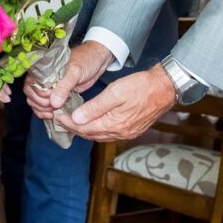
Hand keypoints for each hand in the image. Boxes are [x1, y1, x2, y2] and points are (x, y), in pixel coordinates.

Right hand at [24, 41, 113, 119]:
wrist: (97, 61)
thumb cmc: (85, 60)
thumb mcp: (75, 71)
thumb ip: (64, 86)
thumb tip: (54, 102)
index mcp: (44, 67)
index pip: (32, 84)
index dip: (40, 94)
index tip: (52, 99)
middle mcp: (43, 76)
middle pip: (31, 93)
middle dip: (40, 104)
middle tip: (53, 107)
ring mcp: (48, 85)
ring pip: (34, 100)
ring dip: (40, 109)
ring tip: (52, 113)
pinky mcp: (55, 93)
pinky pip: (43, 104)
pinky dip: (43, 111)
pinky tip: (51, 115)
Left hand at [55, 64, 175, 141]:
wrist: (164, 88)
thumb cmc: (140, 86)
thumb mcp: (115, 93)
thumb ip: (94, 107)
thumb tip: (76, 119)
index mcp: (113, 124)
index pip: (84, 128)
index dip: (69, 123)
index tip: (57, 117)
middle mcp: (119, 133)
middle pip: (90, 134)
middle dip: (74, 128)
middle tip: (60, 121)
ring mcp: (126, 133)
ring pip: (99, 135)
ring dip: (85, 130)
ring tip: (73, 122)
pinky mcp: (132, 130)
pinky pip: (109, 134)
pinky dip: (97, 129)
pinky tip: (93, 123)